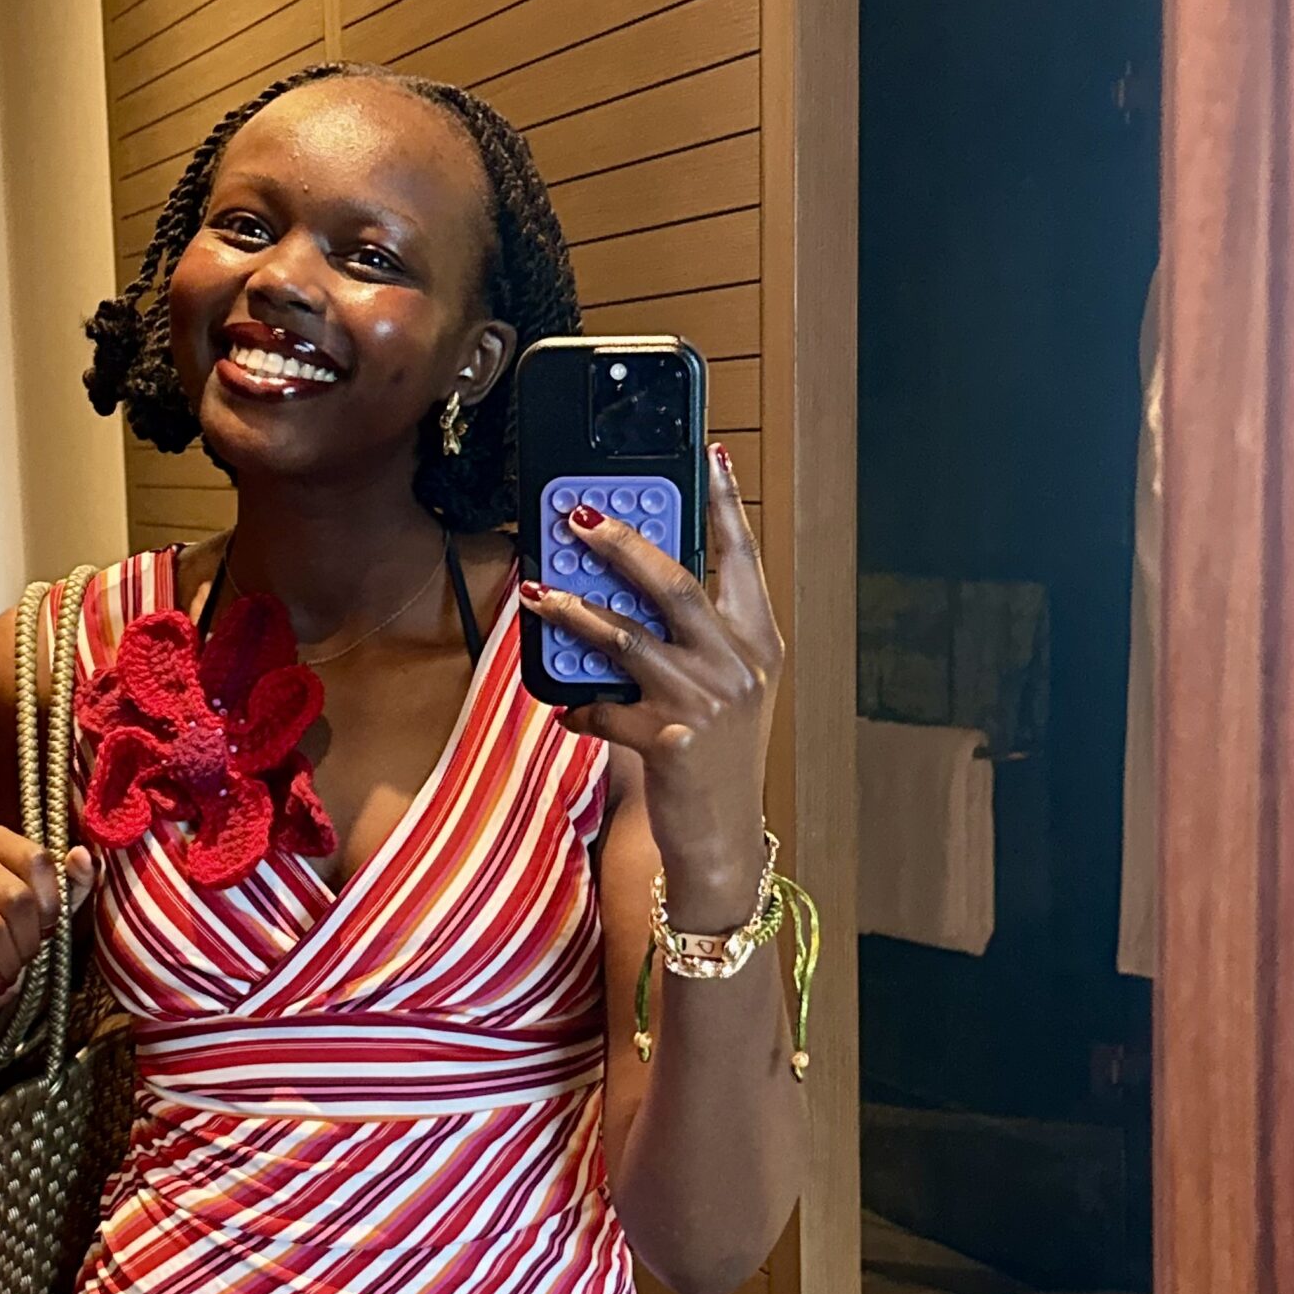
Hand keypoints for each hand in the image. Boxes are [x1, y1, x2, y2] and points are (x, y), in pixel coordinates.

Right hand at [0, 829, 95, 1037]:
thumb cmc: (15, 942)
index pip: (36, 859)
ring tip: (8, 970)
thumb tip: (81, 856)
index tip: (48, 925)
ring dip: (8, 961)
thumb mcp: (54, 912)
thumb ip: (74, 883)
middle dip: (30, 939)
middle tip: (26, 956)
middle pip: (14, 896)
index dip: (50, 902)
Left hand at [521, 444, 783, 929]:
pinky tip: (567, 708)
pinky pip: (604, 708)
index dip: (725, 504)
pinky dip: (579, 707)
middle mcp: (738, 663)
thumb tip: (622, 591)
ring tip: (536, 591)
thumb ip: (690, 640)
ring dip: (573, 611)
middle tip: (580, 515)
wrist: (725, 839)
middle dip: (622, 542)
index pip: (741, 557)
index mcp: (757, 640)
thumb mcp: (721, 689)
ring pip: (626, 637)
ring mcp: (706, 700)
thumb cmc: (715, 759)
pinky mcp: (670, 740)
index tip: (712, 455)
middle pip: (674, 581)